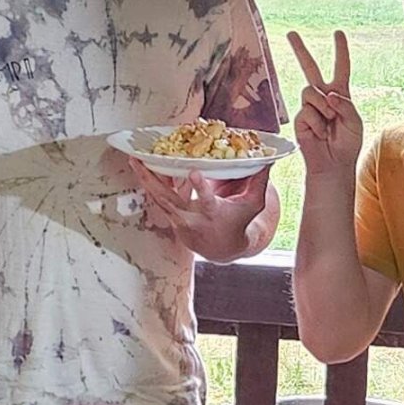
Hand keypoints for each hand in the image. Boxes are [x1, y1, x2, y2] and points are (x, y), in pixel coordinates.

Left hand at [136, 164, 270, 262]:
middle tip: (141, 162)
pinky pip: (157, 197)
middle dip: (154, 181)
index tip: (195, 172)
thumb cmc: (238, 222)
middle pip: (169, 199)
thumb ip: (259, 179)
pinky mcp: (170, 215)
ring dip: (145, 179)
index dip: (200, 188)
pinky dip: (149, 181)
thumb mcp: (253, 203)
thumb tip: (269, 156)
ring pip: (158, 197)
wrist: (221, 248)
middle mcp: (191, 217)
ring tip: (134, 159)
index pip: (206, 201)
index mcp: (212, 213)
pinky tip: (141, 164)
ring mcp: (177, 217)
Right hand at [286, 30, 363, 179]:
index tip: (337, 33)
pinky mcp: (300, 118)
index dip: (340, 51)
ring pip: (311, 91)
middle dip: (300, 50)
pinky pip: (308, 111)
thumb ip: (346, 105)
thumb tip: (328, 94)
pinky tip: (320, 133)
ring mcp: (310, 107)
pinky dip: (318, 123)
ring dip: (323, 107)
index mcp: (340, 95)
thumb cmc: (347, 144)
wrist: (333, 164)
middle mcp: (323, 97)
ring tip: (329, 123)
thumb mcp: (355, 122)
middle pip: (310, 68)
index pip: (340, 68)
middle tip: (291, 33)